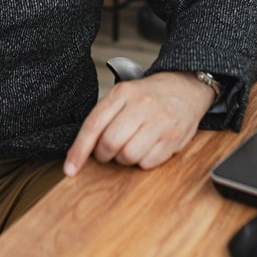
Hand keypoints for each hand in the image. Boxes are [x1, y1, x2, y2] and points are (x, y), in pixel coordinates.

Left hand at [63, 71, 214, 175]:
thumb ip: (104, 116)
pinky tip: (147, 148)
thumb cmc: (150, 95)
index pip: (94, 124)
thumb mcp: (124, 94)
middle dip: (104, 154)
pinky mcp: (174, 137)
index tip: (70, 168)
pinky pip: (148, 163)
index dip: (79, 150)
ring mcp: (159, 121)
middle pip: (110, 143)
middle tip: (109, 150)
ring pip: (128, 156)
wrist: (186, 88)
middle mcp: (141, 105)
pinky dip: (143, 161)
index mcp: (123, 93)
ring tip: (131, 146)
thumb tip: (81, 150)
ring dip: (124, 159)